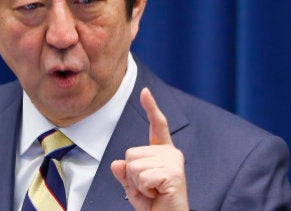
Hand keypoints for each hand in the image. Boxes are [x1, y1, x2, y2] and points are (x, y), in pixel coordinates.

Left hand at [111, 87, 188, 210]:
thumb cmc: (154, 205)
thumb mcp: (133, 187)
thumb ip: (124, 174)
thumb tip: (117, 163)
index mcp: (162, 153)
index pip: (157, 126)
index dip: (151, 108)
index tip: (145, 91)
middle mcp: (170, 153)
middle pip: (130, 153)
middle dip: (132, 175)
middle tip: (149, 188)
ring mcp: (173, 162)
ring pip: (134, 165)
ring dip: (138, 184)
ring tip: (154, 192)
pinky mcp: (173, 173)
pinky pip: (141, 177)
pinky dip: (144, 190)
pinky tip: (158, 194)